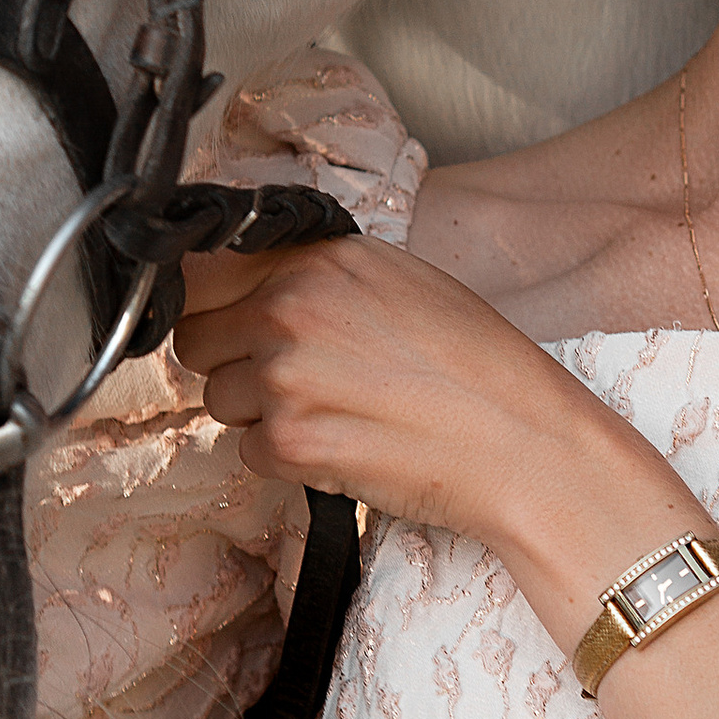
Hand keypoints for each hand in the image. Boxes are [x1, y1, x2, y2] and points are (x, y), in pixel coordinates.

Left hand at [174, 233, 657, 563]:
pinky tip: (343, 446)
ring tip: (334, 414)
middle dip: (230, 362)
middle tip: (293, 380)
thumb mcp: (398, 281)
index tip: (232, 324)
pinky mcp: (289, 442)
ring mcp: (283, 376)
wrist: (521, 441)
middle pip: (196, 339)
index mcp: (317, 259)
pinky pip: (248, 451)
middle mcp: (289, 308)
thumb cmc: (476, 366)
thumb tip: (248, 283)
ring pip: (218, 400)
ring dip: (259, 414)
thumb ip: (317, 275)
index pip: (202, 270)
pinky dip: (285, 458)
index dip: (215, 304)